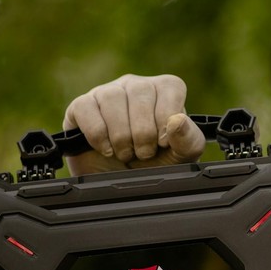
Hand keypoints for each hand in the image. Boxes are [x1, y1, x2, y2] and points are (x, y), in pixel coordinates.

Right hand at [62, 74, 205, 175]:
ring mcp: (107, 92)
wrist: (122, 183)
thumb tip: (177, 121)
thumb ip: (188, 139)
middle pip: (141, 93)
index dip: (167, 117)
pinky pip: (86, 108)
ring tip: (125, 153)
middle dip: (144, 132)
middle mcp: (136, 86)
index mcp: (164, 91)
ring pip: (113, 98)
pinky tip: (106, 149)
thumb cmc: (154, 165)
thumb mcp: (181, 157)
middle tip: (143, 153)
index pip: (170, 87)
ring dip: (121, 135)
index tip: (163, 142)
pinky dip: (97, 134)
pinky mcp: (82, 106)